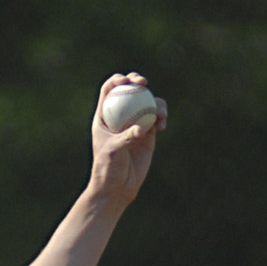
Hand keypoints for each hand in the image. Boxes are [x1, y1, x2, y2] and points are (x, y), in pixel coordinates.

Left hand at [87, 72, 166, 205]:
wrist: (118, 186)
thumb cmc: (108, 168)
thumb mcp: (113, 152)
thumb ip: (127, 138)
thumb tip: (141, 129)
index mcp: (105, 115)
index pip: (109, 90)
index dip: (117, 80)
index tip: (127, 81)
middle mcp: (120, 115)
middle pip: (130, 90)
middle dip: (138, 80)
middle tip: (144, 82)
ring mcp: (135, 122)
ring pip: (147, 102)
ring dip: (155, 101)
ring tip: (159, 113)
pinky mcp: (148, 132)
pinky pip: (157, 118)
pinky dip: (161, 118)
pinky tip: (162, 126)